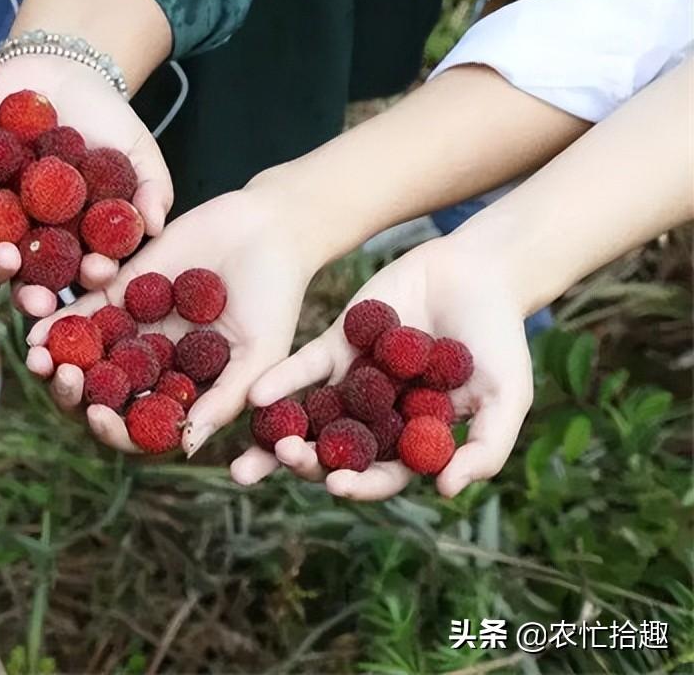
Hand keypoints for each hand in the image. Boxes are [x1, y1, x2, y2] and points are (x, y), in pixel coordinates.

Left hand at [0, 56, 173, 316]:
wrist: (62, 70)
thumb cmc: (107, 120)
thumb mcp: (137, 152)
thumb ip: (152, 187)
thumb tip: (156, 225)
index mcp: (75, 241)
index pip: (81, 271)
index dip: (89, 278)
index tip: (97, 274)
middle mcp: (32, 236)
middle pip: (29, 276)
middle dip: (31, 292)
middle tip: (34, 300)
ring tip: (1, 256)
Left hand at [24, 187, 308, 454]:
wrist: (271, 229)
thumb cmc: (277, 296)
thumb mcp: (261, 354)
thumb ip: (225, 399)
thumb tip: (185, 448)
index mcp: (184, 388)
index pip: (140, 425)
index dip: (115, 428)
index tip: (98, 416)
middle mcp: (154, 364)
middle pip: (102, 393)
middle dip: (73, 393)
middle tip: (58, 378)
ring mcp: (134, 327)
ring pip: (85, 354)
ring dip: (55, 359)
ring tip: (35, 357)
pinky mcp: (122, 287)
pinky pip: (83, 308)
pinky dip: (58, 318)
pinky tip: (34, 323)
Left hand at [231, 237, 533, 499]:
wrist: (480, 274)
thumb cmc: (500, 340)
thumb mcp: (506, 397)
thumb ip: (484, 447)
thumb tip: (443, 490)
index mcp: (413, 439)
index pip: (380, 474)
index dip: (359, 484)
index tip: (337, 484)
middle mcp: (377, 419)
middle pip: (336, 452)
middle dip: (308, 463)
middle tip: (288, 458)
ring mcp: (352, 384)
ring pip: (310, 419)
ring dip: (281, 436)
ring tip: (257, 450)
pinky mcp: (334, 347)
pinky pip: (302, 371)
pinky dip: (280, 383)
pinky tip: (257, 395)